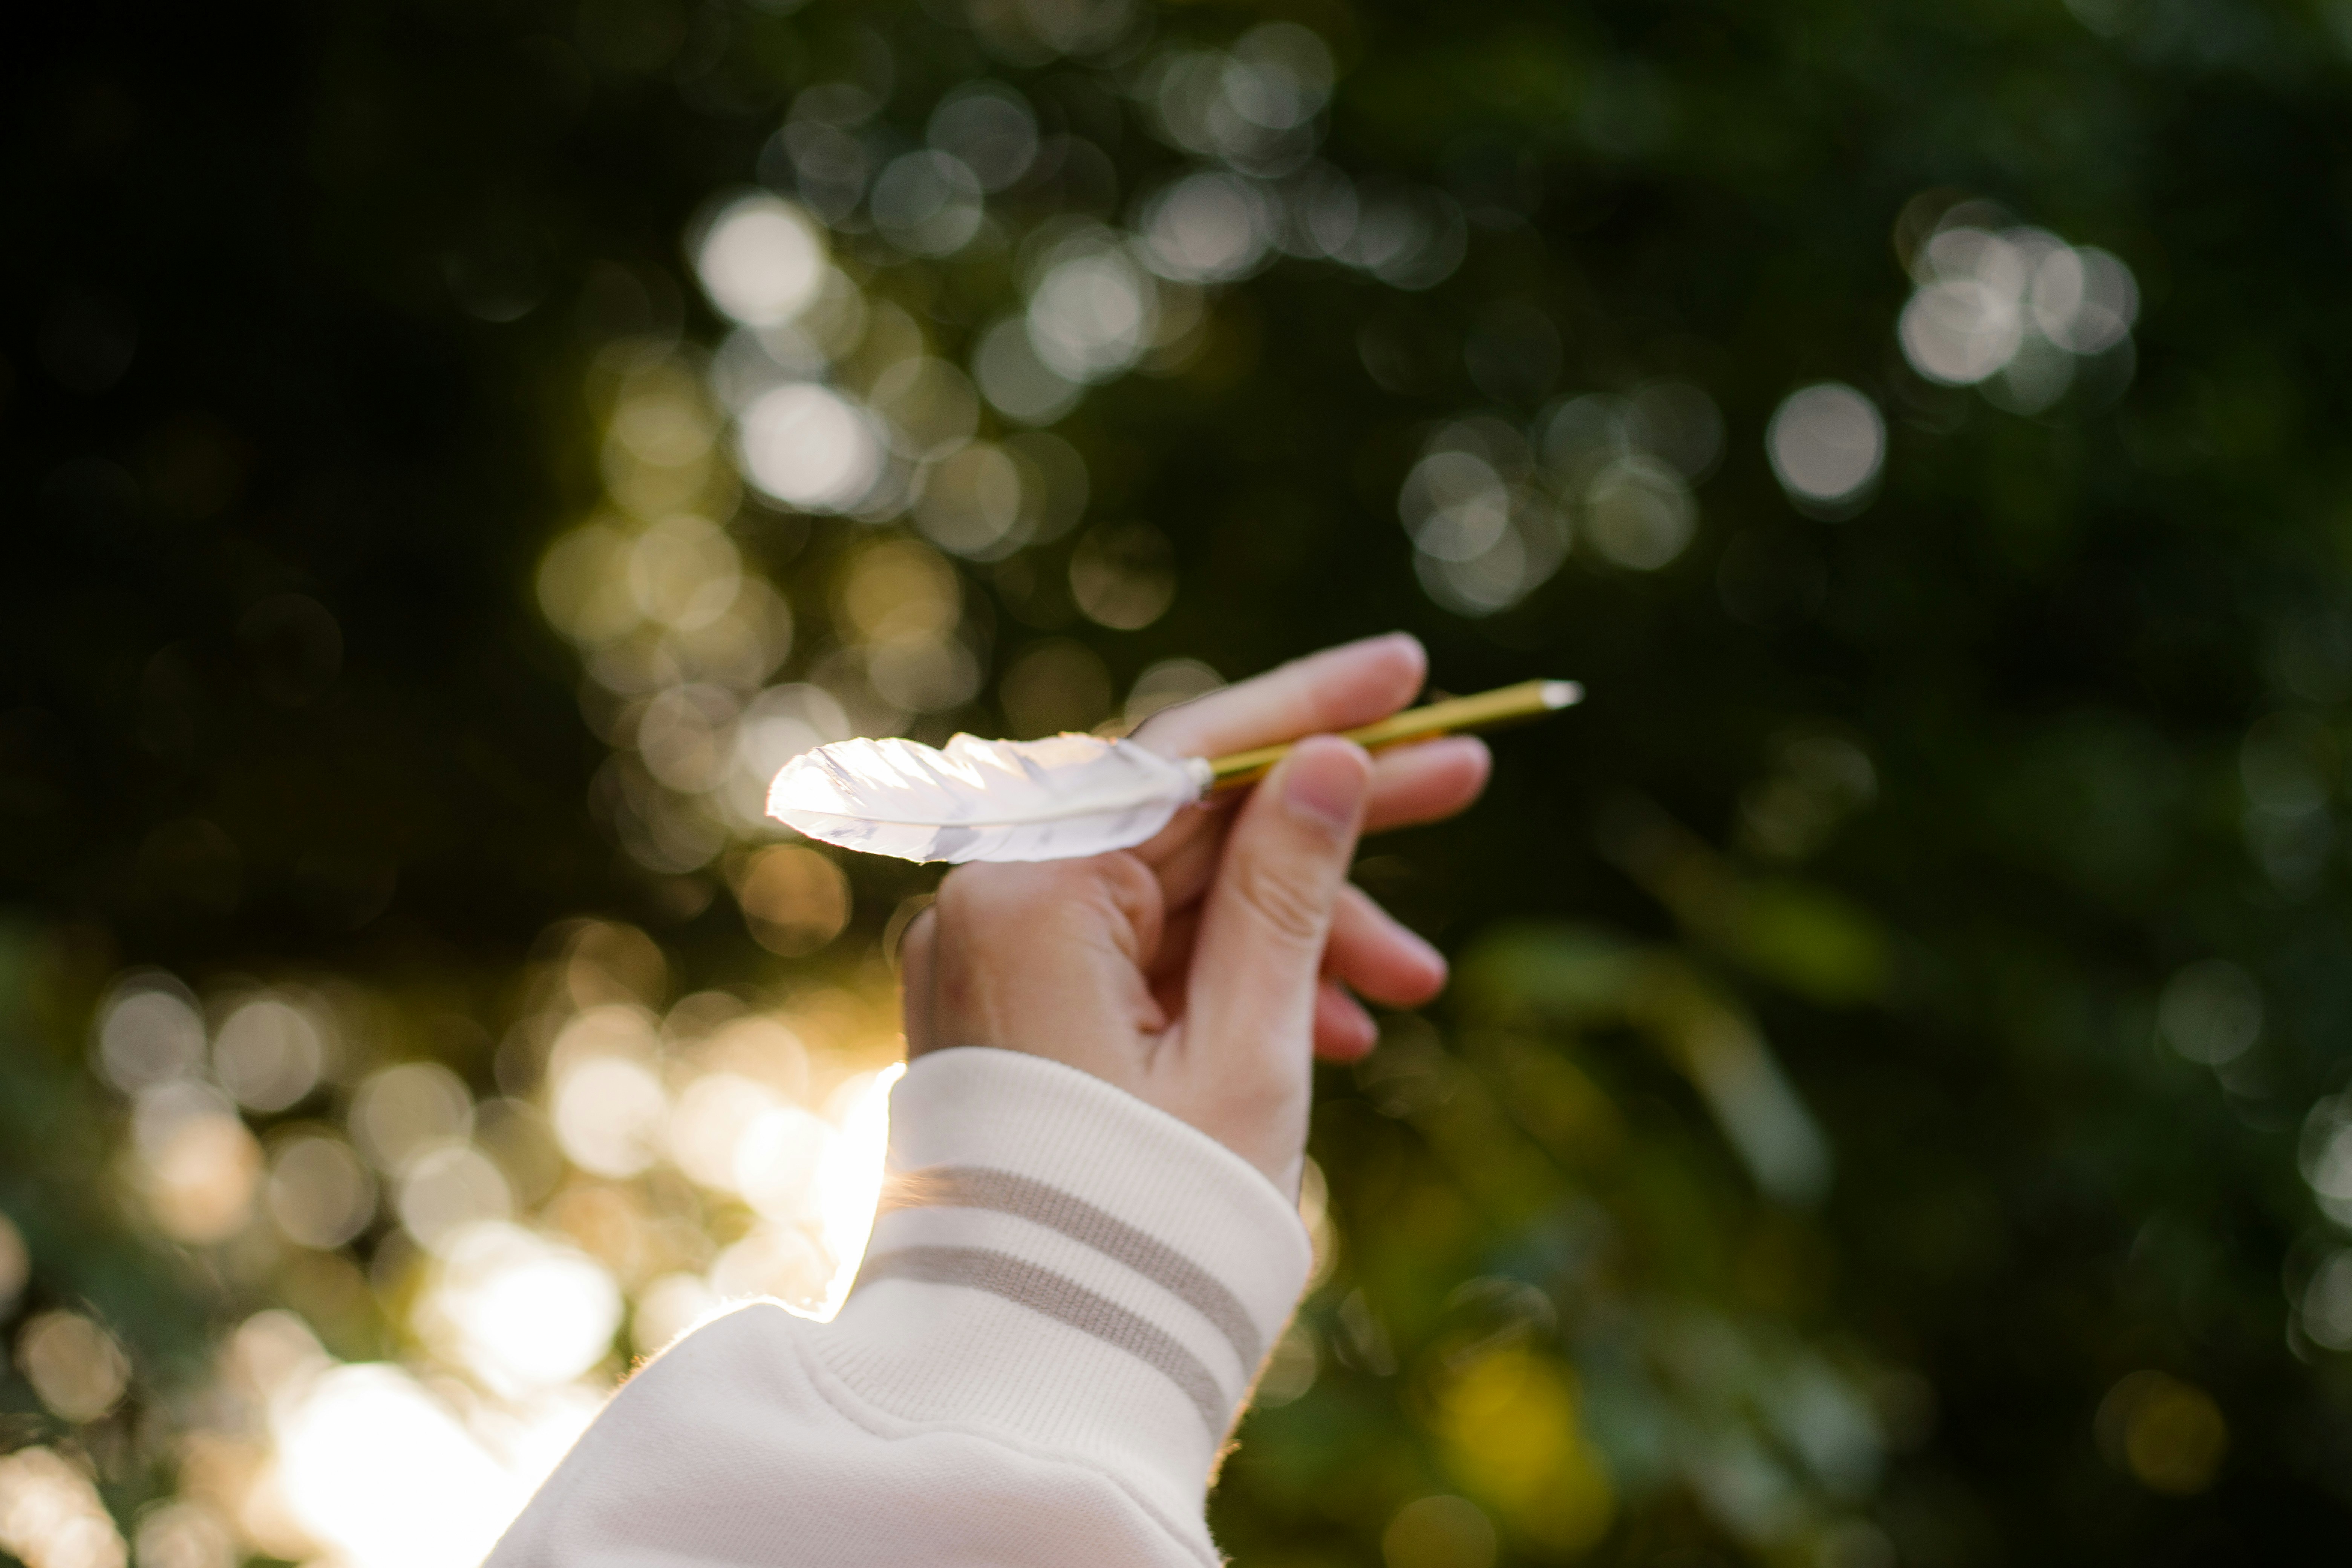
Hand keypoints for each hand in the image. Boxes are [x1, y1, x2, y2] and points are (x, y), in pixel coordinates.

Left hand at [898, 633, 1491, 1191]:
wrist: (1036, 1370)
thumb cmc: (1145, 1222)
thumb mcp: (1246, 1048)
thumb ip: (1286, 892)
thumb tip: (1330, 761)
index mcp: (1028, 894)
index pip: (1185, 756)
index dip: (1310, 707)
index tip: (1411, 673)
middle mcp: (992, 904)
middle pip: (1189, 817)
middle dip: (1332, 817)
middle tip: (1467, 780)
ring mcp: (1001, 957)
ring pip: (1179, 895)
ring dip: (1300, 925)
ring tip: (1414, 986)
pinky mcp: (1022, 1007)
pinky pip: (1144, 957)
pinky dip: (1236, 979)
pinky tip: (1336, 1029)